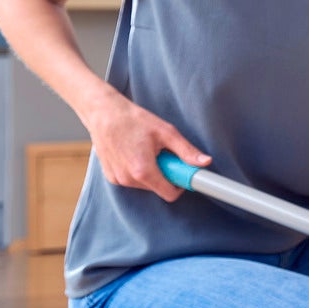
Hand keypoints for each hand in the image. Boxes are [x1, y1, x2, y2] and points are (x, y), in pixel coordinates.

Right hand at [86, 94, 209, 201]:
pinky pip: (132, 180)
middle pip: (158, 188)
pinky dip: (137, 170)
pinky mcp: (111, 177)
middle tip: (162, 153)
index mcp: (143, 171)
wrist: (103, 113)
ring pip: (146, 185)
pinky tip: (134, 153)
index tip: (182, 171)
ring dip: (151, 172)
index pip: (170, 194)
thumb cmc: (133, 120)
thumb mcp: (166, 132)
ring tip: (146, 150)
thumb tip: (205, 162)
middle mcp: (128, 179)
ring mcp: (118, 179)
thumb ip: (186, 151)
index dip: (180, 184)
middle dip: (165, 173)